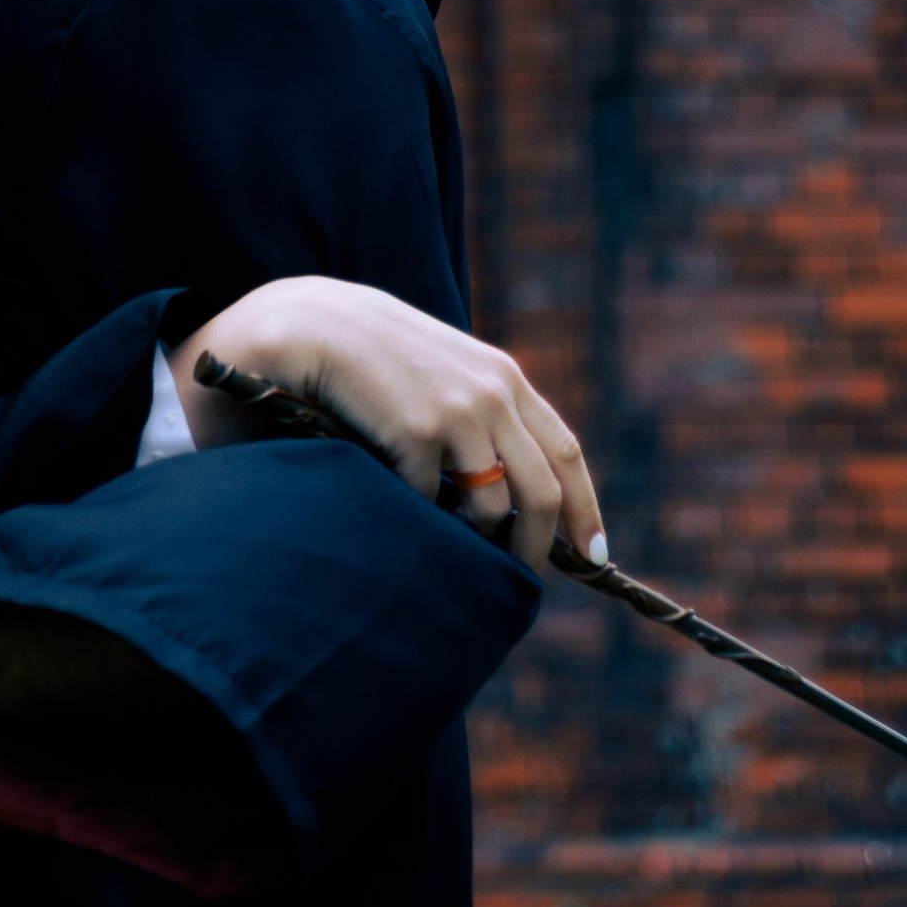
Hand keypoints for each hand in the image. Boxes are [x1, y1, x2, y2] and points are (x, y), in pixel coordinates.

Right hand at [175, 277, 603, 571]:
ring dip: (474, 538)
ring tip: (448, 543)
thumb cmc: (379, 359)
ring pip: (492, 507)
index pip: (564, 452)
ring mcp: (457, 411)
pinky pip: (432, 502)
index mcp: (505, 379)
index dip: (584, 508)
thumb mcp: (446, 373)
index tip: (593, 555)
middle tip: (521, 580)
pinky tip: (395, 501)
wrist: (313, 326)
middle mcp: (493, 393)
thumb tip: (517, 492)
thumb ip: (485, 415)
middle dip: (536, 547)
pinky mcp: (417, 430)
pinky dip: (419, 514)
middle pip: (541, 492)